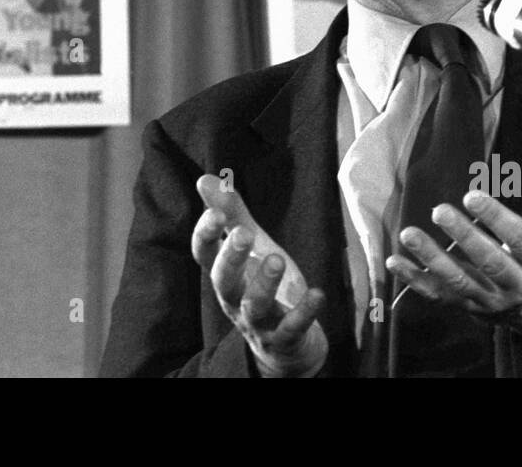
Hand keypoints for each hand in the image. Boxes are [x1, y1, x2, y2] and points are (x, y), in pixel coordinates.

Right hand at [191, 174, 327, 376]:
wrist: (286, 343)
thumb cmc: (263, 284)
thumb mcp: (251, 246)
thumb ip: (231, 213)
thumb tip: (204, 178)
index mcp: (225, 273)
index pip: (204, 254)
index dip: (206, 235)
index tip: (216, 213)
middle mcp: (235, 299)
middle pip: (223, 281)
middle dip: (231, 258)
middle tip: (244, 233)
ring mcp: (258, 321)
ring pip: (254, 306)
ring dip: (264, 283)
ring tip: (277, 259)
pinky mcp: (284, 338)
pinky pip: (291, 329)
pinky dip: (304, 313)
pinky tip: (317, 293)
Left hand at [385, 163, 521, 333]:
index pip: (521, 240)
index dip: (497, 219)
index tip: (473, 195)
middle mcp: (517, 286)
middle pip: (489, 262)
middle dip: (464, 236)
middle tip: (440, 211)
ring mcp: (490, 299)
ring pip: (459, 281)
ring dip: (432, 258)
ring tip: (410, 234)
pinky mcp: (466, 306)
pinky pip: (437, 295)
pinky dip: (414, 280)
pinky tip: (394, 262)